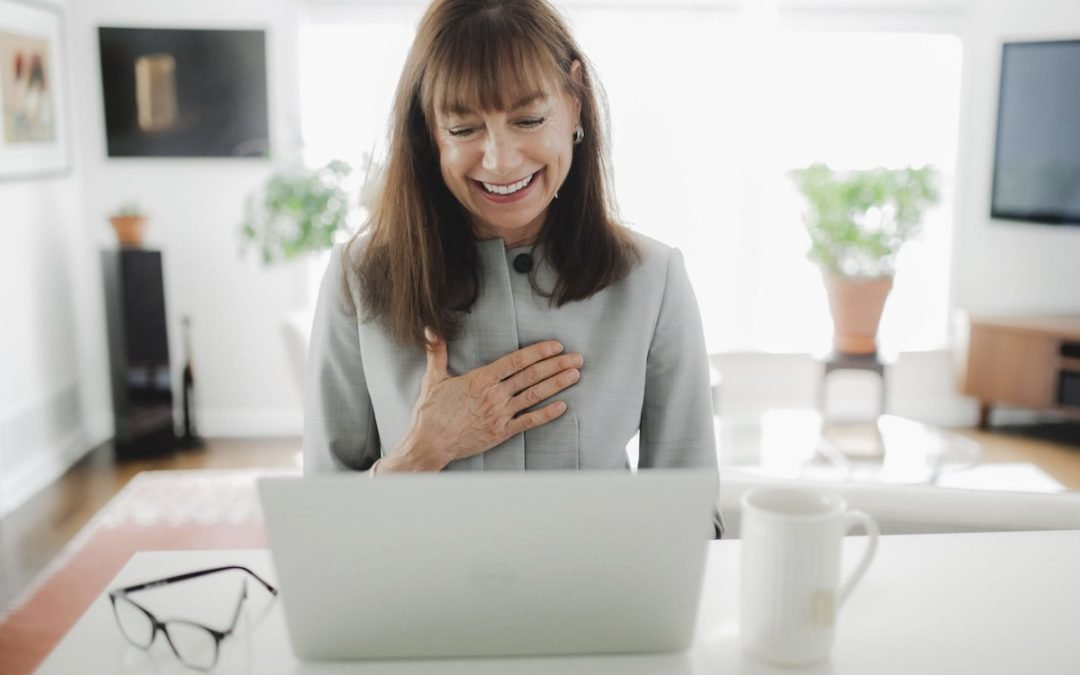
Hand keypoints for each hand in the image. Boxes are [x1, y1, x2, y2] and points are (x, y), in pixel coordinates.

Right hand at [382, 333, 582, 471]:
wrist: (429, 444)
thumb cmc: (431, 412)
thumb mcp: (433, 379)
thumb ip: (437, 352)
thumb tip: (430, 327)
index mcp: (481, 379)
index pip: (516, 361)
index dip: (538, 352)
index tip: (556, 346)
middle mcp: (495, 395)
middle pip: (531, 376)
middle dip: (556, 365)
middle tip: (577, 358)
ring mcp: (500, 414)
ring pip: (534, 396)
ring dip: (557, 384)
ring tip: (575, 375)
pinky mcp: (502, 432)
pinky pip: (529, 422)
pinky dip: (547, 414)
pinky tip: (563, 406)